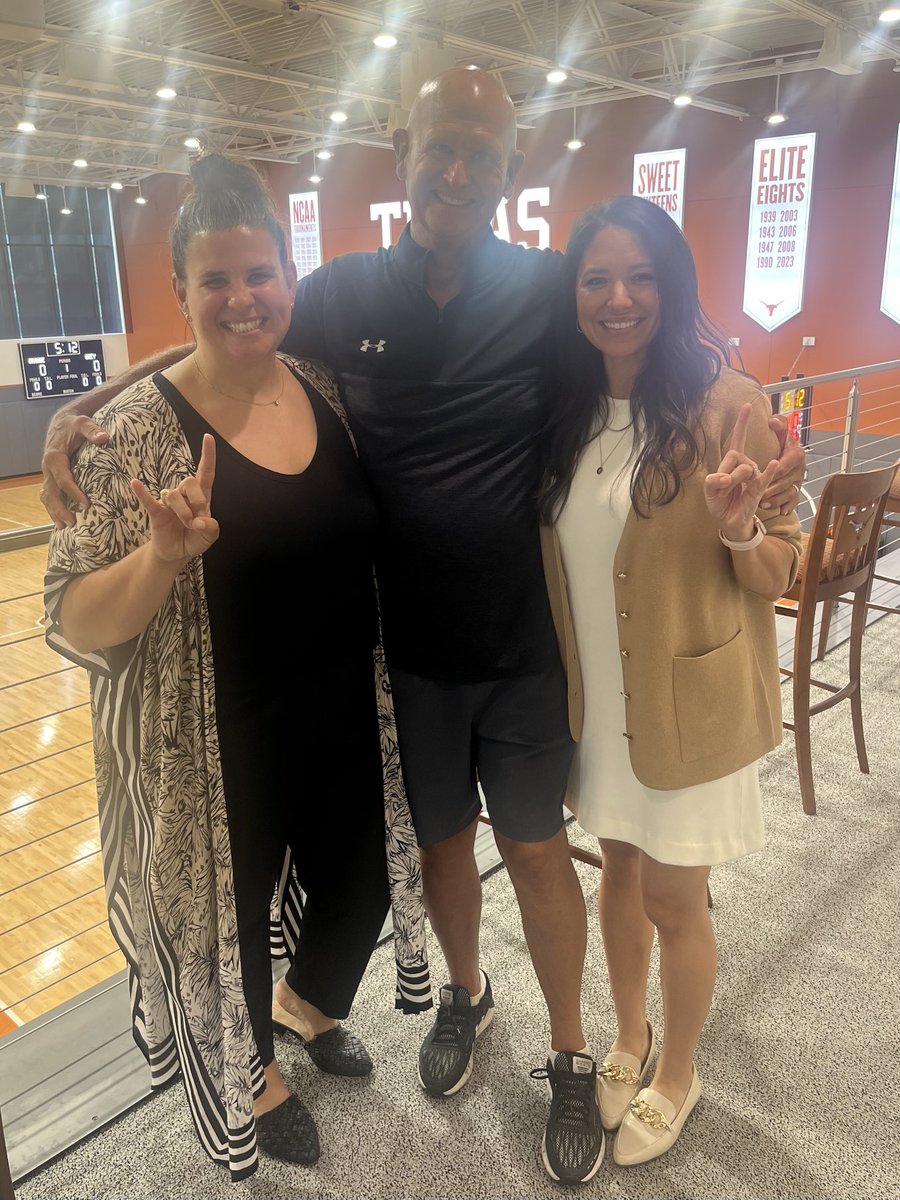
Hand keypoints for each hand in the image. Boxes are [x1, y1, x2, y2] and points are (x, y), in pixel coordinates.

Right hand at [41, 411, 109, 527]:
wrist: (62, 421)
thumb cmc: (74, 423)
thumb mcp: (83, 422)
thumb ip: (92, 430)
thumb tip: (104, 438)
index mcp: (55, 457)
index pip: (63, 479)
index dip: (74, 493)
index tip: (86, 505)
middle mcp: (48, 467)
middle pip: (51, 493)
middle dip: (60, 509)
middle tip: (72, 523)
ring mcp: (48, 473)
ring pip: (47, 496)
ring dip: (54, 512)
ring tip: (64, 527)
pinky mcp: (52, 476)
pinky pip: (49, 494)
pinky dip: (53, 508)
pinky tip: (60, 521)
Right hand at [130, 434, 219, 562]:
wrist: (176, 553)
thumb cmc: (194, 539)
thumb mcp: (210, 537)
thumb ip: (211, 529)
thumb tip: (200, 522)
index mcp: (202, 497)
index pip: (206, 472)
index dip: (208, 455)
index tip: (208, 437)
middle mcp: (185, 495)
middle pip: (190, 482)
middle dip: (196, 501)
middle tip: (197, 521)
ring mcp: (169, 502)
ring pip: (174, 495)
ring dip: (183, 512)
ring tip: (187, 525)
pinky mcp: (156, 512)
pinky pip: (148, 500)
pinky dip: (142, 492)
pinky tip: (135, 483)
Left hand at [705, 402, 777, 538]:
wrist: (729, 520)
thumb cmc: (720, 502)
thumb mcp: (709, 491)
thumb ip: (712, 482)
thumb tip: (726, 479)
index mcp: (733, 462)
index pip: (738, 440)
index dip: (742, 423)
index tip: (747, 405)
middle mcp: (745, 465)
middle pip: (735, 456)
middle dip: (724, 473)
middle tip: (722, 489)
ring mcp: (753, 476)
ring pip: (744, 468)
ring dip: (732, 482)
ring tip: (729, 494)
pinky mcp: (759, 489)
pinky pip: (763, 478)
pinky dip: (768, 471)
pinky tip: (773, 464)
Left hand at [760, 414, 805, 513]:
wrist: (784, 456)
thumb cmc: (779, 443)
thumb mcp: (779, 431)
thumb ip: (778, 424)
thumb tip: (773, 420)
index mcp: (796, 454)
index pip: (786, 464)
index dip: (774, 471)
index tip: (762, 475)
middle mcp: (800, 468)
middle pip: (785, 481)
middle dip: (772, 488)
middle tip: (758, 494)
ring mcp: (798, 481)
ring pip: (789, 493)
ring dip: (777, 499)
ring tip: (763, 504)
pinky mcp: (796, 491)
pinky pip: (794, 501)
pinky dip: (787, 506)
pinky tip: (780, 511)